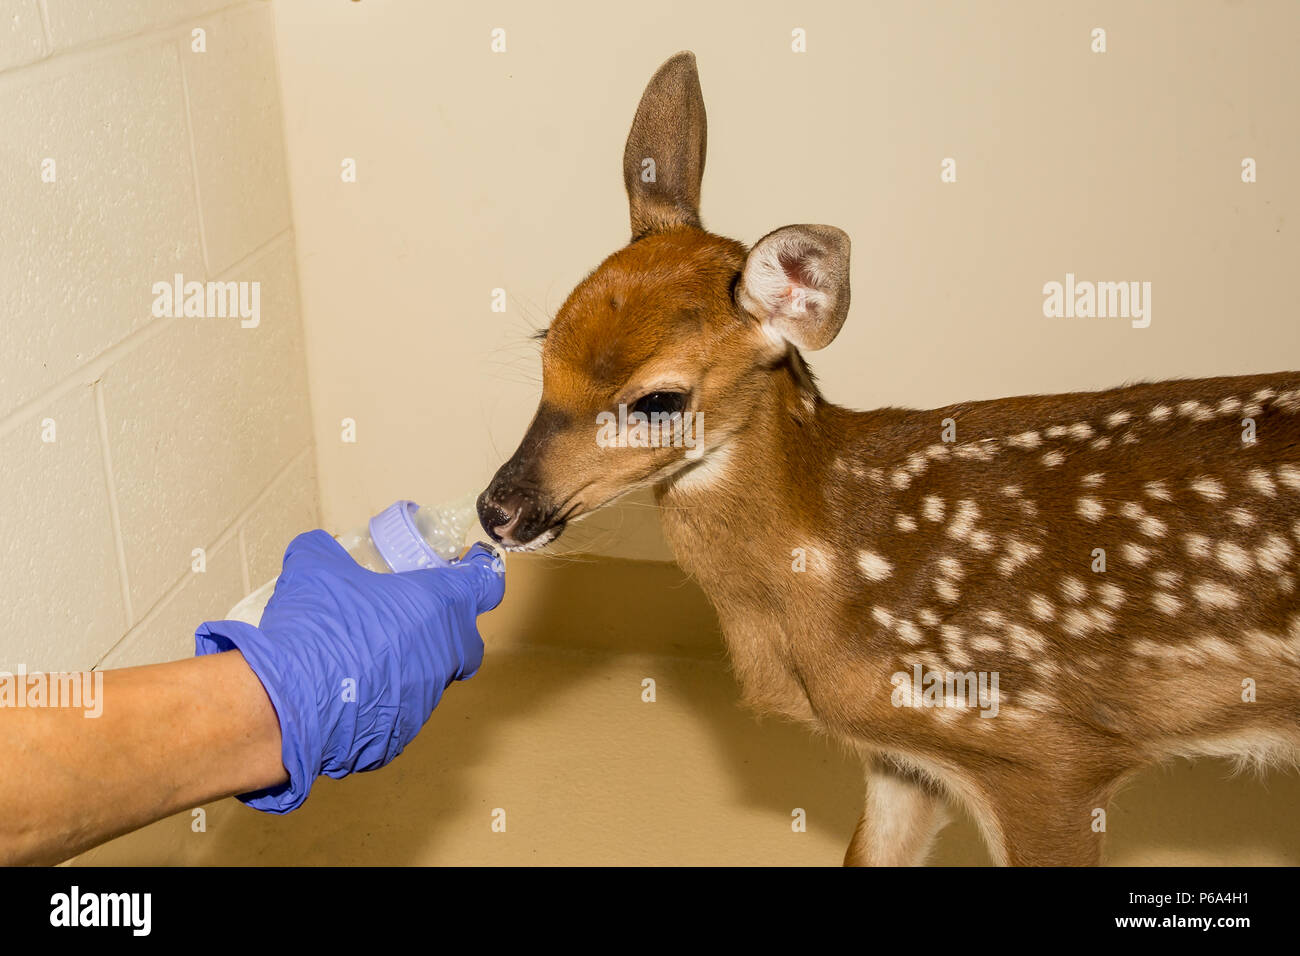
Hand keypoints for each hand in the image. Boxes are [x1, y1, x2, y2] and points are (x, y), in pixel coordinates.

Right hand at [195, 532, 504, 811]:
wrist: (290, 701)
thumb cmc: (318, 625)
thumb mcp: (315, 567)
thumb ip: (326, 552)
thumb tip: (318, 550)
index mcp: (442, 605)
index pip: (487, 585)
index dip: (480, 573)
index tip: (468, 569)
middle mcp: (447, 653)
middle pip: (466, 641)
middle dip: (447, 630)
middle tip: (409, 619)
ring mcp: (428, 699)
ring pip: (430, 679)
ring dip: (405, 667)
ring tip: (361, 658)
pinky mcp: (401, 735)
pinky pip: (397, 712)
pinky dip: (378, 702)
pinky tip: (344, 694)